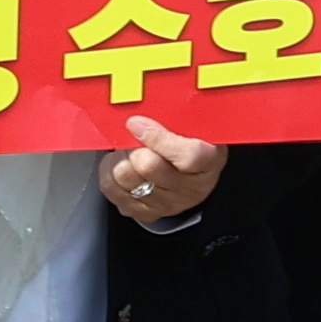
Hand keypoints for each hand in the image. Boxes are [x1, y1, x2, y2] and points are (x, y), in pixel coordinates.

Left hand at [100, 114, 228, 219]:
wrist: (194, 174)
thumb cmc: (193, 142)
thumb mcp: (196, 126)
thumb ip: (177, 118)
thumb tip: (147, 106)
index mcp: (210, 161)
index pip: (188, 155)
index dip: (158, 138)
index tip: (136, 123)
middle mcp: (191, 189)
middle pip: (148, 167)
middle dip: (133, 147)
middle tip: (131, 136)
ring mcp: (168, 204)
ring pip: (126, 181)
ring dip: (119, 160)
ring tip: (125, 150)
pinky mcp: (147, 214)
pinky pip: (115, 195)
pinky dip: (111, 177)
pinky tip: (120, 166)